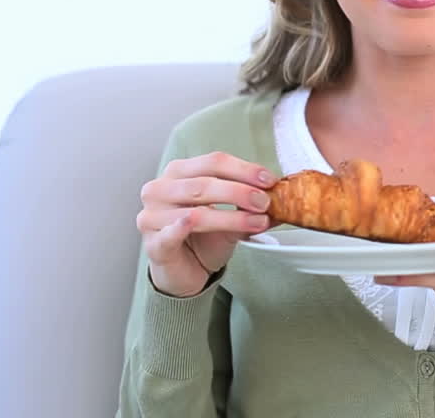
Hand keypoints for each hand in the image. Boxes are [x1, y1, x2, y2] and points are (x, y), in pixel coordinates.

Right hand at [136, 151, 279, 297]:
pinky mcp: (153, 244)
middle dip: (239, 192)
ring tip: (256, 221)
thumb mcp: (230, 217)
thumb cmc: (203, 237)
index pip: (213, 162)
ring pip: (194, 211)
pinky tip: (192, 222)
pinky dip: (181, 227)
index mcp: (179, 173)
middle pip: (204, 184)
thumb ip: (249, 206)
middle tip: (264, 202)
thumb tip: (282, 200)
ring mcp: (152, 216)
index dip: (243, 169)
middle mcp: (160, 189)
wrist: (186, 271)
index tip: (269, 180)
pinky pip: (168, 233)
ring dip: (230, 216)